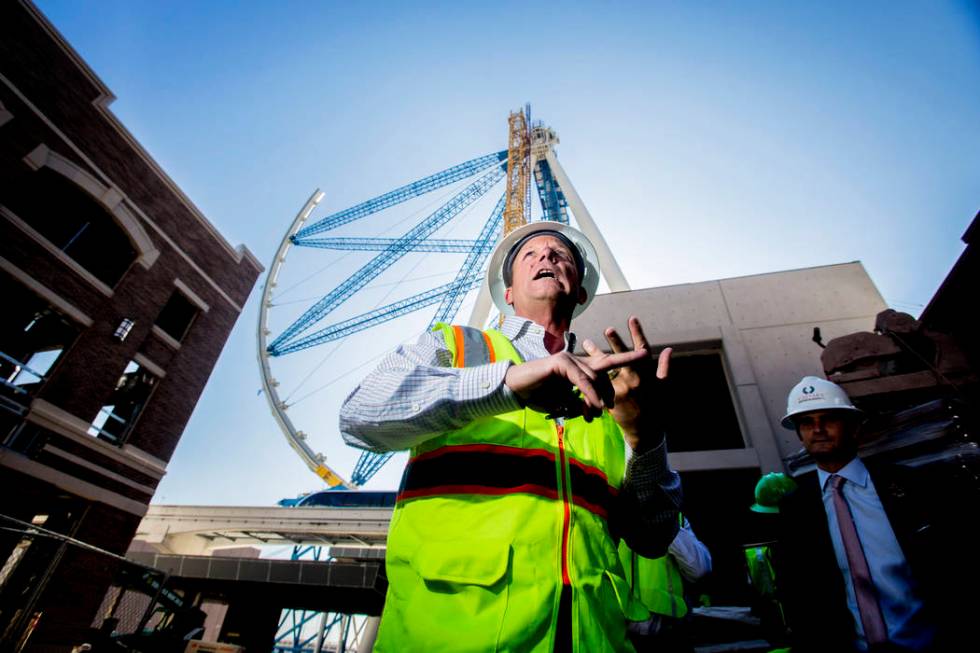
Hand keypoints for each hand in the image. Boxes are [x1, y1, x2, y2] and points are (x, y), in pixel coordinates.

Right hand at [504, 347, 646, 421]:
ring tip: (595, 413)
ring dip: (595, 399)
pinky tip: (594, 404)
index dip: (626, 357)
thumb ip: (580, 404)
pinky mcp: (561, 362)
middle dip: (608, 390)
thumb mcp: (564, 404)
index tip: (646, 354)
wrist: (515, 390)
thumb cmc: (538, 396)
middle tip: (605, 410)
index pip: (606, 363)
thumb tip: (594, 411)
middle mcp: (576, 360)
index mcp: (579, 368)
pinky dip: (588, 393)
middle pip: (603, 370)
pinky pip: (580, 380)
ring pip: (592, 378)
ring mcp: (569, 358)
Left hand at [584, 315, 670, 449]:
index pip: (642, 350)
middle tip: (607, 329)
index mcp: (647, 375)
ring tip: (586, 342)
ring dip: (595, 354)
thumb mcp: (663, 387)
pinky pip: (601, 384)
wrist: (644, 430)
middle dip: (615, 342)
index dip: (637, 334)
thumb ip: (664, 367)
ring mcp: (621, 390)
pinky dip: (592, 374)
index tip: (631, 319)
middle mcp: (634, 381)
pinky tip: (582, 364)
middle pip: (623, 357)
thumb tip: (669, 349)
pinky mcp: (610, 398)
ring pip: (606, 368)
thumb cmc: (656, 406)